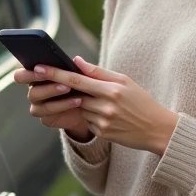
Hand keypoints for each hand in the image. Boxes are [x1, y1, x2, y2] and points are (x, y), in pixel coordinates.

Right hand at [14, 68, 92, 141]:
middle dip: (42, 83)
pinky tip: (76, 101)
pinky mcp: (46, 118)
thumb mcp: (88, 77)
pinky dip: (62, 105)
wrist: (91, 111)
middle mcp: (35, 91)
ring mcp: (39, 106)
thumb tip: (76, 59)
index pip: (21, 75)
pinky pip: (48, 113)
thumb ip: (84, 68)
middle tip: (58, 79)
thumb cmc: (85, 89)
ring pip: (38, 100)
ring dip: (52, 92)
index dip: (28, 73)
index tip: (41, 68)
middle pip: (30, 89)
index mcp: (38, 77)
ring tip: (69, 88)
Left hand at [32, 57, 179, 155]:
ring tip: (104, 102)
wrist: (157, 129)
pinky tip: (108, 115)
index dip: (55, 74)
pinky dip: (92, 115)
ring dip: (84, 103)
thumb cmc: (141, 101)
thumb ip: (99, 72)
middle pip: (75, 95)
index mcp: (111, 89)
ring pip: (81, 108)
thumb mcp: (125, 81)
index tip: (38, 68)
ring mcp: (103, 122)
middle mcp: (105, 106)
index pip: (76, 80)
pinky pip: (88, 121)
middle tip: (61, 82)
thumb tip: (76, 62)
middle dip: (67, 89)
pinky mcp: (103, 133)